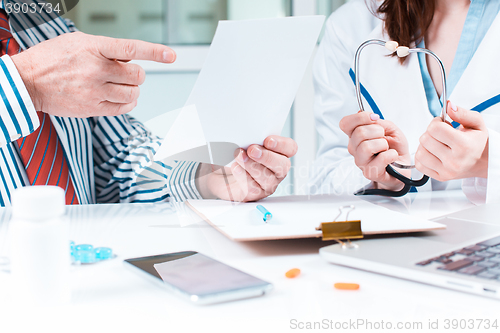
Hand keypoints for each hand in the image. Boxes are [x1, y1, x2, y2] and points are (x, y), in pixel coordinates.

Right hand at [11, 32, 176, 116]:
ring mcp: (95, 90)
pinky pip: (124, 108)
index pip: (131, 48)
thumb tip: (130, 58)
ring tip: (119, 86)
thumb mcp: (78, 41)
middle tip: (124, 74)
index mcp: (93, 47)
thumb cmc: (53, 59)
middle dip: (136, 75)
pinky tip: (119, 98)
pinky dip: (127, 104)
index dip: (155, 52)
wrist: (27, 81)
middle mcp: (96, 69)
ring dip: (132, 90)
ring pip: (133, 93)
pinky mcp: (92, 108)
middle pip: (137, 75)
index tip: (171, 55)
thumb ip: (105, 48)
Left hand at [196, 136, 297, 201]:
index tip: (268, 140)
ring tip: (239, 156)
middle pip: (282, 165)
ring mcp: (267, 183)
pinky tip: (235, 168)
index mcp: (278, 153)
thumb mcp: (241, 140)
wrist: (217, 171)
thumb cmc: (232, 154)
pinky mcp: (254, 193)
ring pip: (267, 178)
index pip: (290, 148)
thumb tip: (246, 131)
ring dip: (252, 165)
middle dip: (267, 157)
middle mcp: (276, 169)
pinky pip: (253, 187)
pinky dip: (243, 176)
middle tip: (252, 150)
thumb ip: (249, 136)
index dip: (282, 144)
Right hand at [339, 111, 410, 189]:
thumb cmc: (394, 147)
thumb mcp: (391, 129)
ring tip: (386, 149)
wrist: (402, 165)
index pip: (345, 124)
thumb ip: (380, 122)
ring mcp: (360, 162)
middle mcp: (354, 149)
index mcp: (355, 136)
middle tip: (384, 137)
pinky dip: (391, 154)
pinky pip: (381, 158)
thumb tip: (372, 118)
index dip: (359, 118)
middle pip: (359, 133)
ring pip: (366, 147)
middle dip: (378, 131)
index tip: (374, 118)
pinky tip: (392, 156)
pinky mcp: (369, 173)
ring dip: (383, 144)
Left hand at [415, 101, 487, 180]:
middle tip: (441, 134)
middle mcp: (454, 161)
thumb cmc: (478, 142)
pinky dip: (423, 157)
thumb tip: (448, 106)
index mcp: (464, 146)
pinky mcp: (440, 177)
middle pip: (425, 139)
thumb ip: (462, 113)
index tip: (442, 123)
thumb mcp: (476, 123)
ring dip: (425, 145)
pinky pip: (419, 165)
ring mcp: (446, 171)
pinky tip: (433, 153)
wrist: (484, 161)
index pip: (435, 129)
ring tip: (437, 143)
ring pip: (420, 153)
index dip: (436, 122)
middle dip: (430, 133)